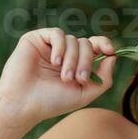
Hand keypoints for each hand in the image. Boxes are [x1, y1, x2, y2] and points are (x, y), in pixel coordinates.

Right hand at [0, 28, 116, 126]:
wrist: (23, 104)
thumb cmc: (51, 102)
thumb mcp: (84, 94)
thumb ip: (103, 79)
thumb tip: (113, 57)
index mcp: (75, 64)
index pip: (95, 46)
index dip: (105, 44)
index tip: (110, 51)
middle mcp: (64, 53)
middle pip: (86, 44)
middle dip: (86, 61)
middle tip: (78, 79)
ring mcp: (50, 46)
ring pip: (73, 40)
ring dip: (72, 59)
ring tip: (64, 77)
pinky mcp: (36, 39)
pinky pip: (57, 34)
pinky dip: (60, 47)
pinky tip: (55, 61)